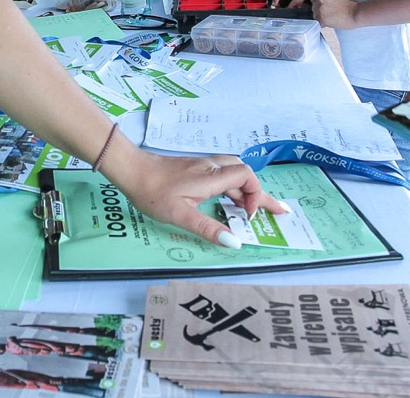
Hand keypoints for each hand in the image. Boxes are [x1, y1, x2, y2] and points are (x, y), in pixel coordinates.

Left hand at [112, 151, 287, 244]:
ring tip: (255, 210)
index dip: (255, 194)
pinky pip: (223, 175)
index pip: (247, 177)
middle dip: (260, 194)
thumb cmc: (154, 192)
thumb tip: (235, 242)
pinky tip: (229, 200)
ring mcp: (202, 166)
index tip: (248, 216)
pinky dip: (233, 187)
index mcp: (211, 177)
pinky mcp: (195, 169)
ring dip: (247, 191)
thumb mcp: (181, 215)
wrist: (132, 170)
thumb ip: (208, 228)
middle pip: (245, 175)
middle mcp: (211, 168)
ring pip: (234, 174)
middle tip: (277, 212)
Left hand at [309, 0, 358, 29]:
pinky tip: (331, 22)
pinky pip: (318, 23)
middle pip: (313, 8)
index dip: (317, 4)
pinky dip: (323, 24)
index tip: (324, 7)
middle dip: (319, 12)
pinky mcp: (321, 18)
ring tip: (331, 18)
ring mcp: (320, 9)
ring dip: (320, 18)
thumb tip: (316, 4)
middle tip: (330, 14)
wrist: (355, 13)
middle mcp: (320, 0)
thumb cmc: (348, 7)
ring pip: (315, 16)